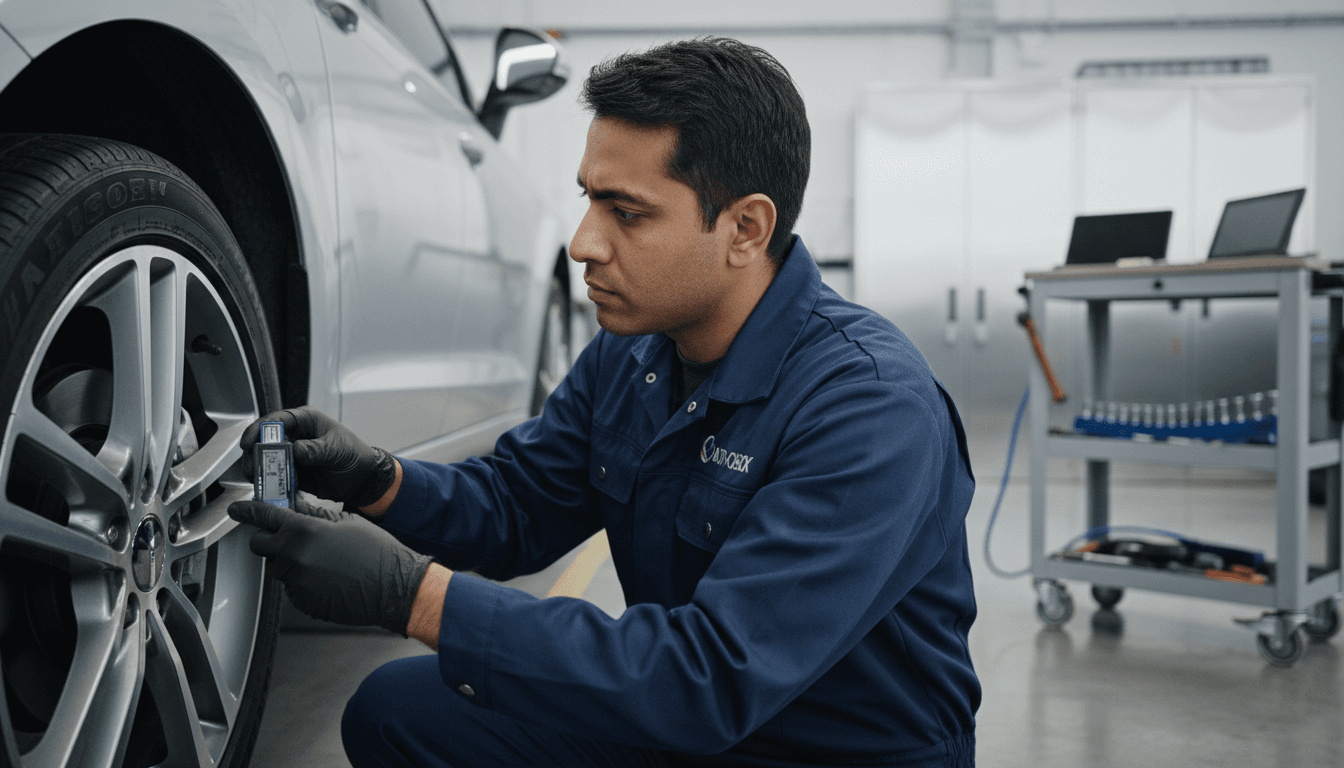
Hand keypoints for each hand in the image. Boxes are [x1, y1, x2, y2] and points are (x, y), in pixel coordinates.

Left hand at [228, 497, 432, 634]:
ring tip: (321, 559)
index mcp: (304, 530)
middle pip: (260, 544)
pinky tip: (327, 576)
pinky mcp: (303, 601)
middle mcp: (294, 556)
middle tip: (289, 536)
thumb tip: (293, 506)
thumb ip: (312, 514)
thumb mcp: (345, 521)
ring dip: (289, 560)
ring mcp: (297, 582)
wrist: (394, 586)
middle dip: (268, 538)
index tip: (238, 509)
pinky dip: (302, 580)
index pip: (264, 515)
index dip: (248, 510)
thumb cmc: (377, 552)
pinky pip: (292, 587)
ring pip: (277, 566)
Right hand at [241, 406, 396, 508]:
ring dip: (259, 469)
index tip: (249, 442)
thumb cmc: (354, 454)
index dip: (259, 429)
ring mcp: (292, 454)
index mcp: (305, 421)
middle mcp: (295, 435)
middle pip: (265, 440)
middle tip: (251, 467)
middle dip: (254, 453)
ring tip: (256, 479)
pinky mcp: (293, 472)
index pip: (276, 420)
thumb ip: (315, 449)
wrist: (363, 478)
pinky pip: (276, 476)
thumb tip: (295, 450)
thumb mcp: (336, 448)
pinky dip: (270, 482)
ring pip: (267, 459)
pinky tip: (268, 488)